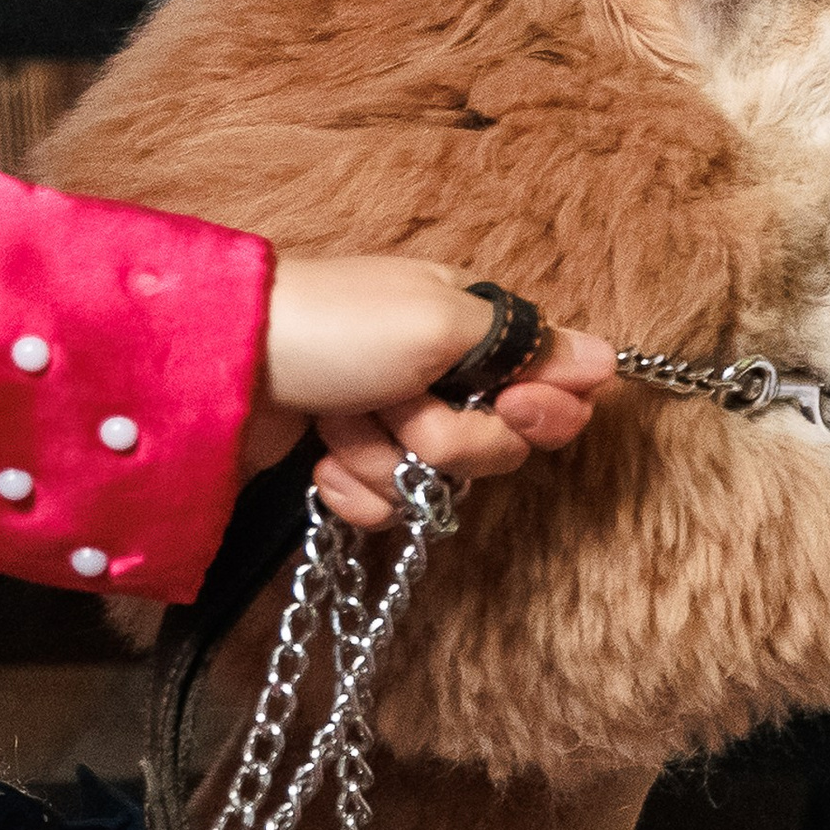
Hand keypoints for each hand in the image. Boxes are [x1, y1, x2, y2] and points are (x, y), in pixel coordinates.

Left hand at [246, 254, 618, 523]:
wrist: (221, 366)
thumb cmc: (333, 328)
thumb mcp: (440, 324)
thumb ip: (527, 347)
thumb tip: (609, 359)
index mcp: (469, 324)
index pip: (546, 387)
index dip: (539, 412)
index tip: (517, 408)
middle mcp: (437, 370)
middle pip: (494, 446)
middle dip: (448, 441)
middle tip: (401, 408)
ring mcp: (391, 418)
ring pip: (436, 484)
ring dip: (388, 464)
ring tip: (344, 425)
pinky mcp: (348, 457)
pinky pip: (384, 506)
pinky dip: (353, 490)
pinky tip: (322, 461)